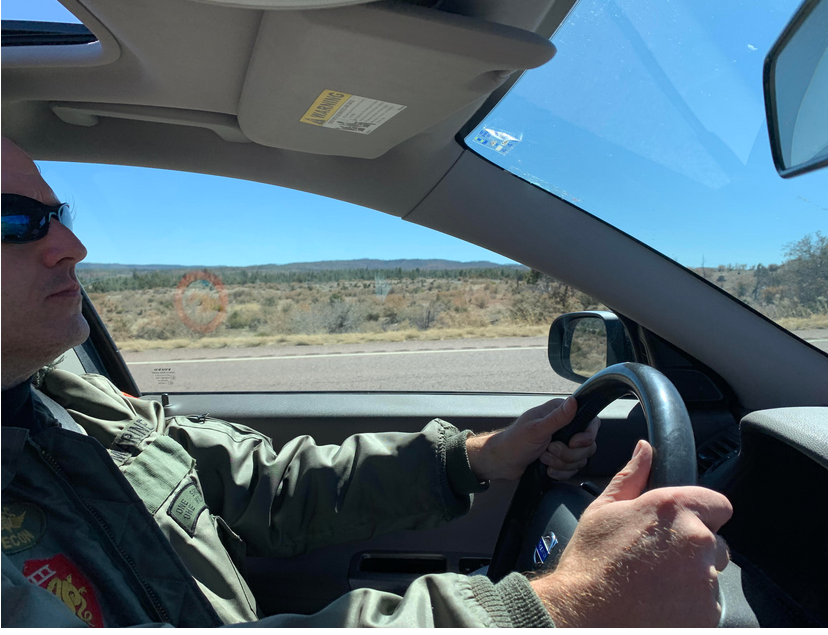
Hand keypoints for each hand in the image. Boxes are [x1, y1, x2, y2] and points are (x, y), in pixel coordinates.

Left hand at [466, 396, 598, 481]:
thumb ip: (557, 418)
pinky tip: (547, 470)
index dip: (586, 436)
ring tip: (543, 459)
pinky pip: (573, 470)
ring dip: (561, 463)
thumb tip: (574, 401)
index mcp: (560, 413)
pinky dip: (560, 473)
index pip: (591, 422)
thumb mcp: (536, 429)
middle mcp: (566, 427)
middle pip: (587, 445)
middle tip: (548, 451)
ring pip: (581, 459)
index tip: (573, 443)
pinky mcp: (561, 459)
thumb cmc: (515, 441)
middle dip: (568, 454)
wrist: (503, 462)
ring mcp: (564, 444)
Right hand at [531, 440, 732, 627]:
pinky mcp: (707, 615)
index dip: (701, 514)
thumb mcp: (603, 510)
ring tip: (654, 587)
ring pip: (710, 576)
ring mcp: (705, 581)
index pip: (718, 504)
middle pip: (715, 543)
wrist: (582, 615)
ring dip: (691, 579)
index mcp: (674, 509)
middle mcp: (697, 541)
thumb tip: (645, 450)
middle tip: (656, 561)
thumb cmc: (589, 563)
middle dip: (693, 550)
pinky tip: (658, 606)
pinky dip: (689, 607)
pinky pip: (707, 606)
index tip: (681, 527)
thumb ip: (632, 476)